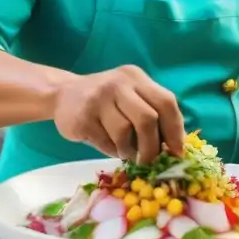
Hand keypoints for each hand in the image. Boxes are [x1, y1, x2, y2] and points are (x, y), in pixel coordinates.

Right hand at [53, 65, 185, 162]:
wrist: (62, 94)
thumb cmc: (105, 102)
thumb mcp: (130, 96)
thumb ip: (151, 113)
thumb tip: (174, 147)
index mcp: (136, 77)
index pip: (166, 102)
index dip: (175, 130)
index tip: (177, 152)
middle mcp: (119, 83)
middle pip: (148, 119)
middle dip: (153, 147)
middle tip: (149, 161)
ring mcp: (98, 98)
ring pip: (125, 132)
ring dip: (129, 150)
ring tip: (125, 151)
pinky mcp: (83, 117)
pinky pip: (106, 142)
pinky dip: (111, 150)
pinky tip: (108, 145)